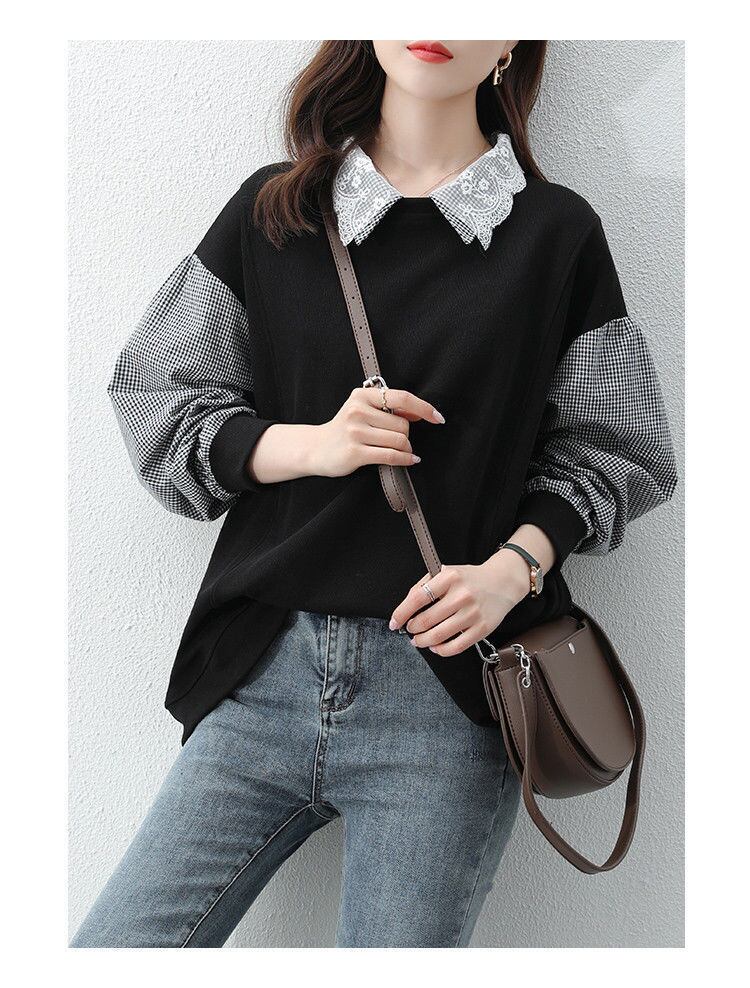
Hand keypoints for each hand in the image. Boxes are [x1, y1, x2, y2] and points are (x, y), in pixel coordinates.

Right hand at [307, 386, 444, 477]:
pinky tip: (409, 460)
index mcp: (362, 396)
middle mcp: (358, 411)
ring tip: (398, 451)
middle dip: (406, 435)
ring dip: (405, 449)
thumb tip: (419, 413)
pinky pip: (391, 456)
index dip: (424, 408)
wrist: (316, 448)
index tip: (438, 418)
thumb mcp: (363, 410)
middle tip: (397, 440)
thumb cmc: (345, 429)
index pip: (402, 397)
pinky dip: (405, 459)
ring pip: (399, 440)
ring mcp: (355, 432)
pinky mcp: (355, 452)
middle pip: (403, 424)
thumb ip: (388, 408)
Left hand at [389, 552, 530, 656]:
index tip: (395, 622)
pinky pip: (456, 646)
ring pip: (438, 636)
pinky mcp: (482, 629)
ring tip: (418, 640)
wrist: (503, 582)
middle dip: (412, 629)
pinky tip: (435, 647)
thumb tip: (406, 607)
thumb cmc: (470, 578)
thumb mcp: (447, 572)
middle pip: (426, 620)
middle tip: (410, 630)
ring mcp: (473, 613)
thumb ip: (425, 585)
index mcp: (450, 577)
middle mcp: (462, 595)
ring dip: (422, 641)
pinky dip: (440, 650)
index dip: (402, 613)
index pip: (418, 597)